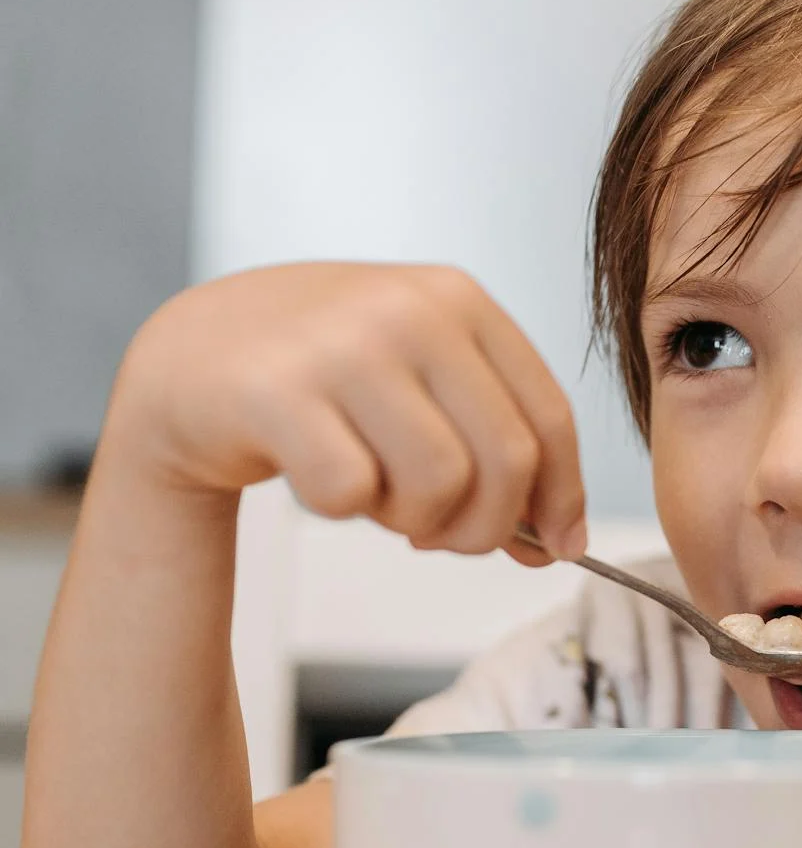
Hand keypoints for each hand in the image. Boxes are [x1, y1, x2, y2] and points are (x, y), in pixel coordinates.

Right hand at [109, 262, 585, 561]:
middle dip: (486, 526)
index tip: (559, 547)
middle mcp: (409, 310)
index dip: (564, 496)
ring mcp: (342, 345)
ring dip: (416, 521)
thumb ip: (493, 448)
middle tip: (443, 536)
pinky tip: (321, 478)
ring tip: (381, 501)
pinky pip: (351, 493)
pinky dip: (344, 510)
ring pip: (440, 483)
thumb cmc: (324, 378)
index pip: (548, 415)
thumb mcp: (422, 384)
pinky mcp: (275, 391)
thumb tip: (561, 543)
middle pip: (506, 461)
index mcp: (459, 301)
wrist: (191, 355)